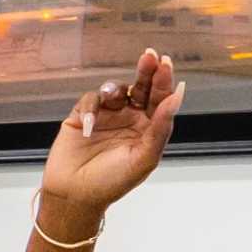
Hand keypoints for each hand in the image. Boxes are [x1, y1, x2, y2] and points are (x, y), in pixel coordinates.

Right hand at [37, 49, 181, 227]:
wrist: (74, 195)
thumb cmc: (112, 182)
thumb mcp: (144, 158)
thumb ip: (161, 128)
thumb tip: (176, 98)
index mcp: (149, 129)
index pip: (160, 100)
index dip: (163, 80)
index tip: (165, 63)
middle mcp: (130, 119)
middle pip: (141, 88)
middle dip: (145, 71)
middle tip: (149, 56)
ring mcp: (106, 117)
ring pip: (115, 90)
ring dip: (114, 90)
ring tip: (110, 98)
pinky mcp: (82, 117)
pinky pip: (89, 101)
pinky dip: (90, 109)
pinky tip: (89, 125)